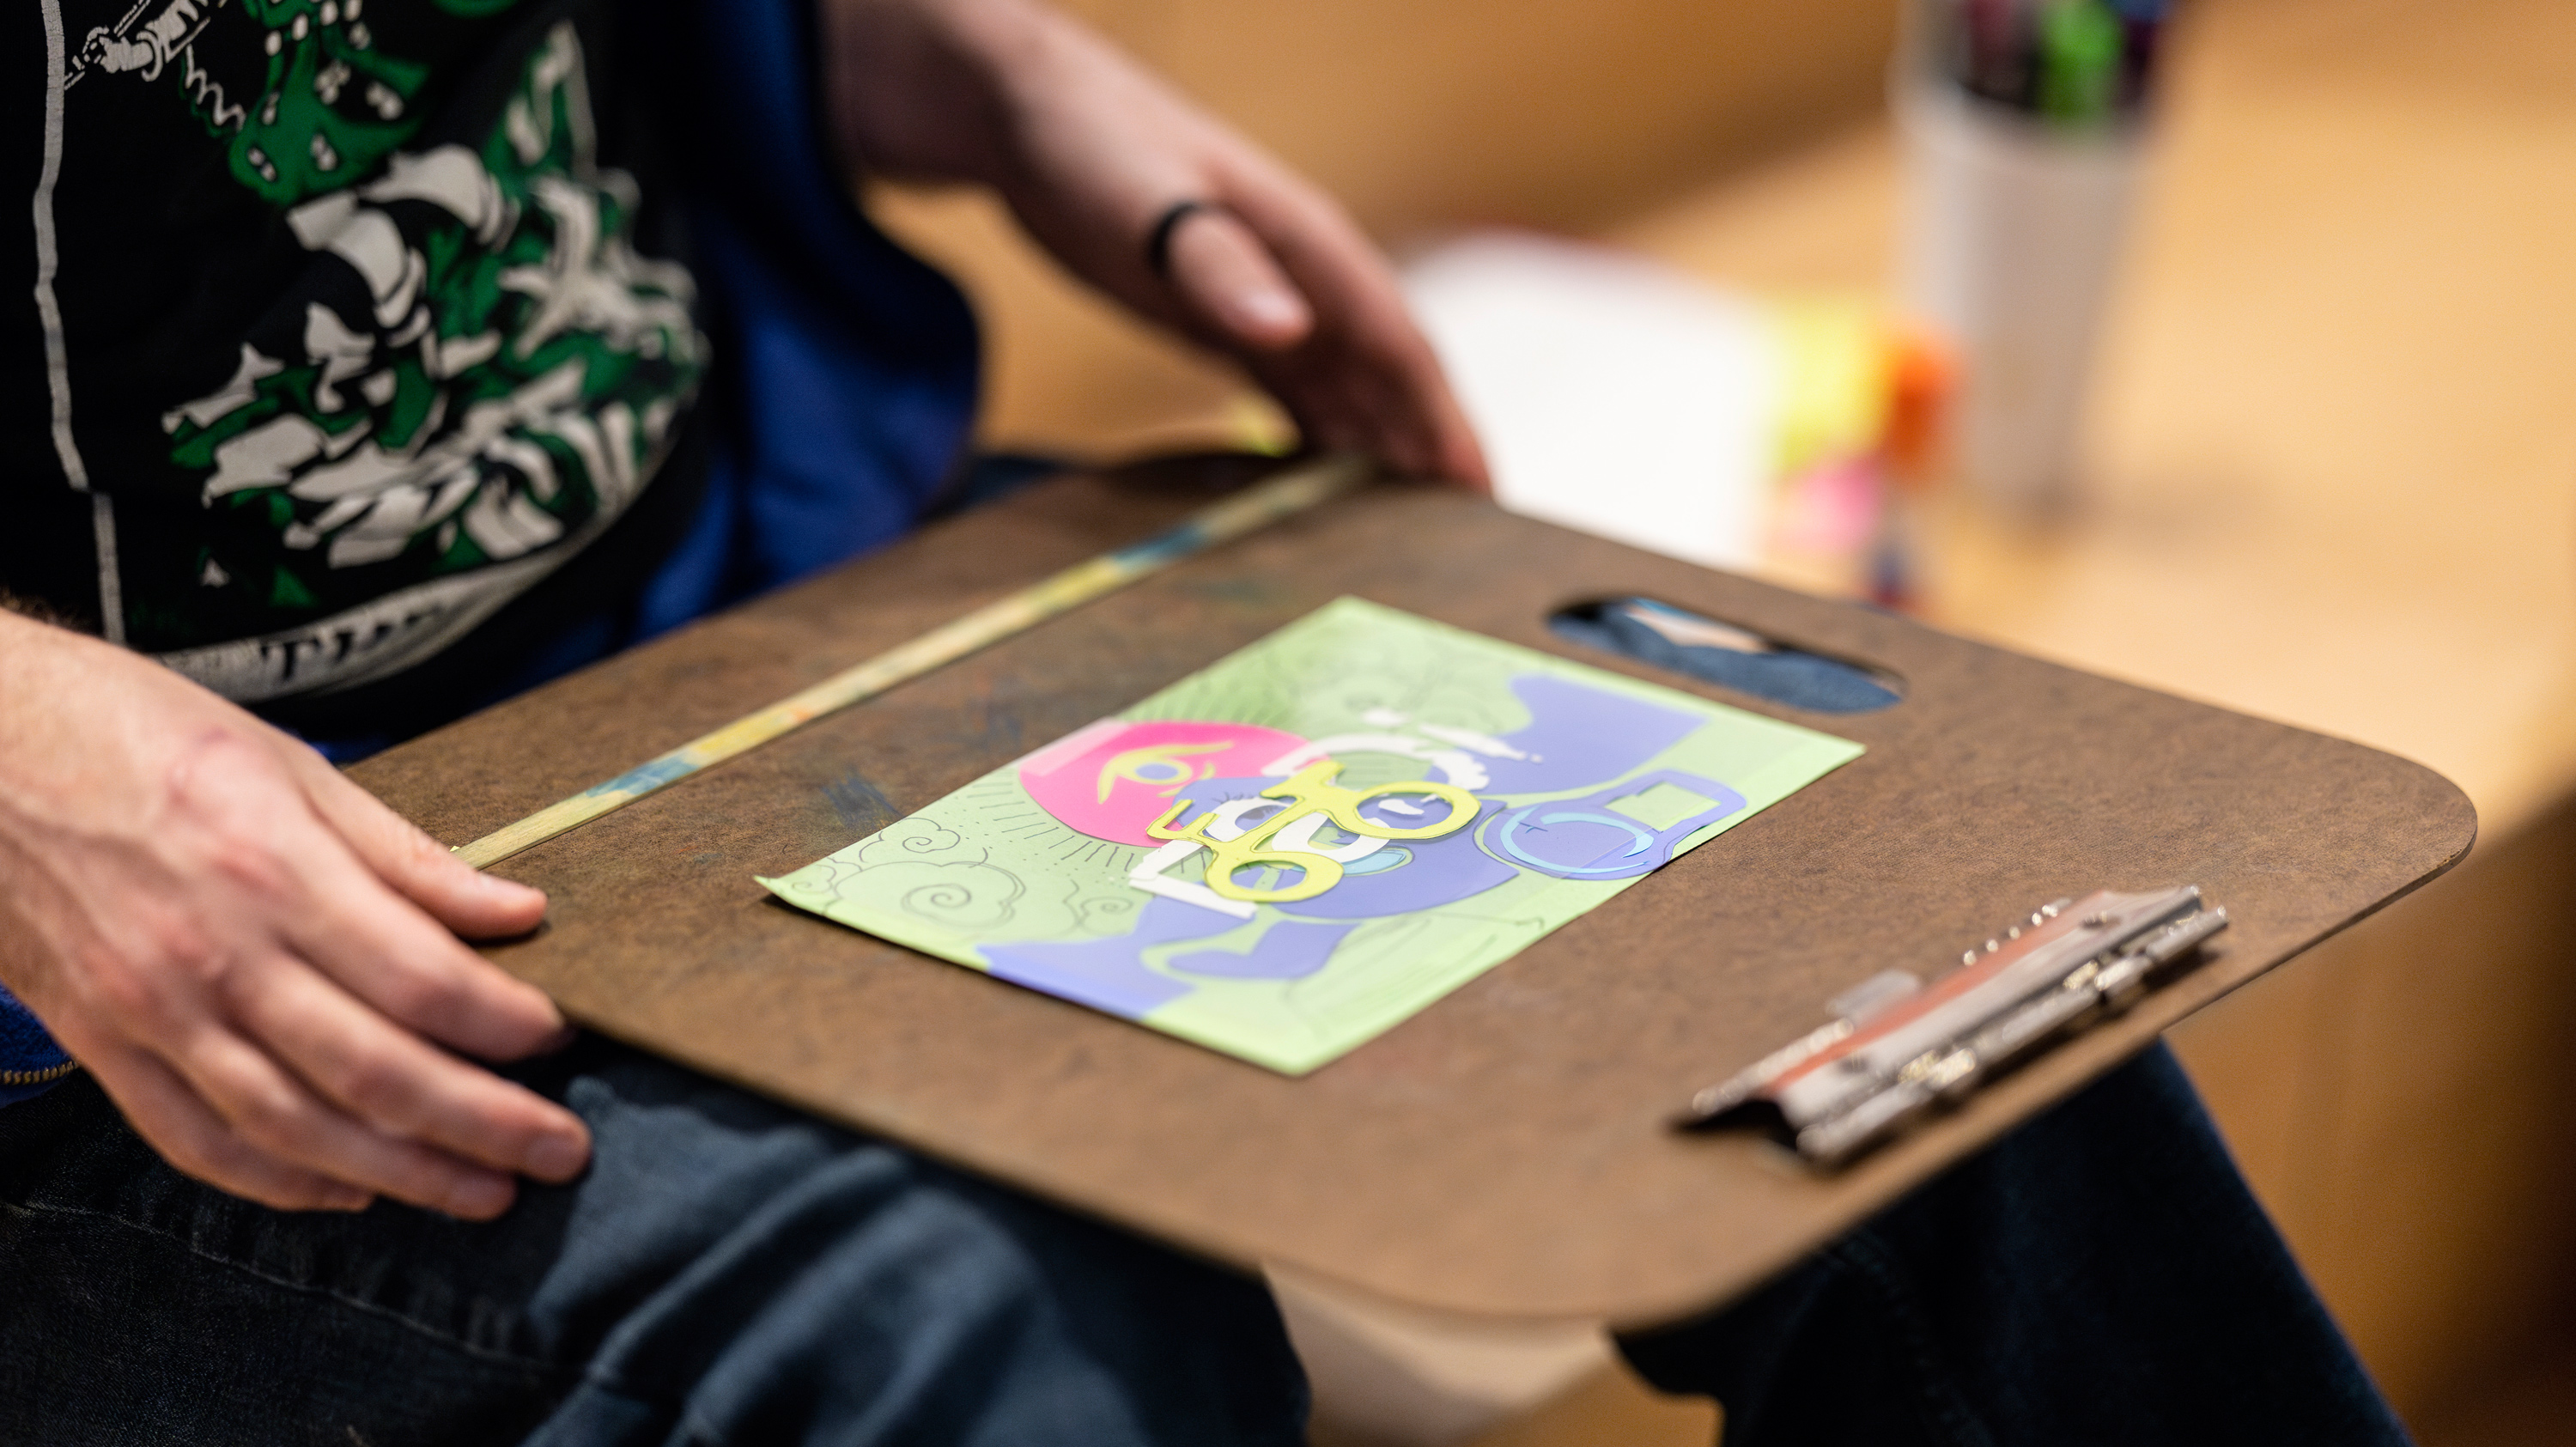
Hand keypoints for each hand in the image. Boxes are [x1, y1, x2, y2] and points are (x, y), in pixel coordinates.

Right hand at [0, 610, 588, 1218]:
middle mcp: (214, 957)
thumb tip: (518, 910)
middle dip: (484, 1124)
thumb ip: (408, 855)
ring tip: (484, 1192)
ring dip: (404, 1175)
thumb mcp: (292, 765)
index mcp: (272, 869)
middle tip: (560, 1151)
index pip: (420, 980)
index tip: (559, 1037)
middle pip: (376, 1072)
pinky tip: (355, 1191)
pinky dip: (286, 1182)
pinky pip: (203, 1143)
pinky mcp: (107, 1048)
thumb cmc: (136, 736)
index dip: (504, 1023)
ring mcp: (154, 1014)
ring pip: (299, 1129)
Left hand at [819, 0, 1490, 489]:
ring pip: (1347, 388)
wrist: (1026, 116)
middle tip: (1467, 540)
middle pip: (1389, 378)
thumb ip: (1220, 270)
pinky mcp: (1224, 316)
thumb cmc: (1091, 146)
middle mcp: (1303, 276)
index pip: (1401, 347)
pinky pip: (1293, 389)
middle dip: (1431, 452)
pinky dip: (1320, 437)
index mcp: (1308, 248)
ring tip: (1412, 532)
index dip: (1443, 421)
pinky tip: (1323, 487)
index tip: (1480, 492)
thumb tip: (1291, 335)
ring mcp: (1266, 296)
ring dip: (1381, 452)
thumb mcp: (1149, 207)